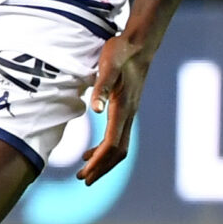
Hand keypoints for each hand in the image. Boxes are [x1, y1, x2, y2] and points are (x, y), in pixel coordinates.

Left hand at [78, 33, 153, 184]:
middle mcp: (129, 114)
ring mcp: (130, 112)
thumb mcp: (108, 66)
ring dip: (104, 161)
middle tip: (83, 180)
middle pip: (118, 151)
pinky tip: (92, 151)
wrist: (139, 43)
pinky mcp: (128, 108)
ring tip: (86, 172)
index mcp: (123, 107)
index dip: (98, 161)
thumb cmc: (121, 52)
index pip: (111, 143)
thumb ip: (101, 87)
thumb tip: (95, 110)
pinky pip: (119, 136)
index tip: (84, 173)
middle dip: (101, 168)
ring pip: (120, 146)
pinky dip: (106, 148)